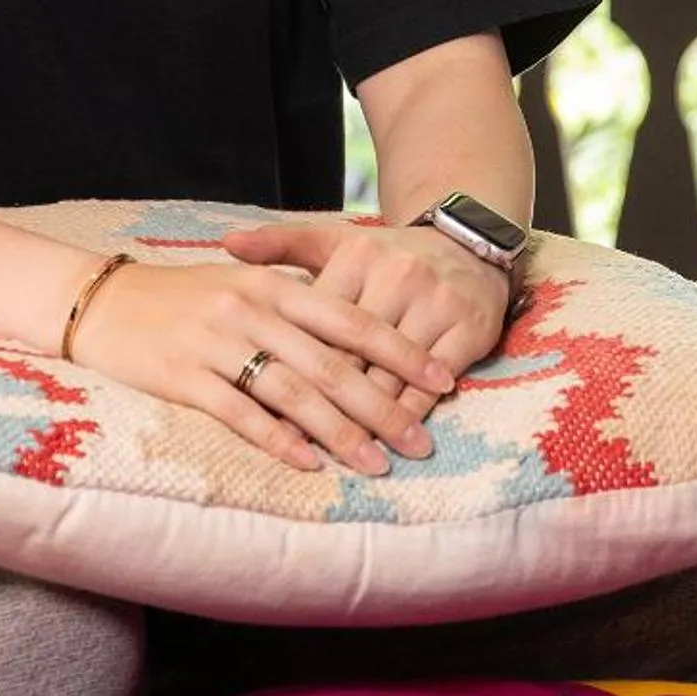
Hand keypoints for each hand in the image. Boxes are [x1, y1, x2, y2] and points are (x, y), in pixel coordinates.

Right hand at [66, 257, 456, 475]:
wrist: (99, 300)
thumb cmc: (181, 295)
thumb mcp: (243, 280)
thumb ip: (296, 301)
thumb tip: (361, 333)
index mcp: (273, 283)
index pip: (353, 319)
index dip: (401, 351)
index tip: (443, 380)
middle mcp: (252, 309)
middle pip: (333, 362)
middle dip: (383, 404)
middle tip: (422, 439)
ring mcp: (217, 342)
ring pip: (294, 392)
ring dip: (340, 432)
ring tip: (377, 462)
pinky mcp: (183, 376)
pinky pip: (240, 412)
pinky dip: (276, 439)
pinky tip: (308, 462)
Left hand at [219, 216, 510, 428]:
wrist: (469, 243)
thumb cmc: (389, 255)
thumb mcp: (337, 241)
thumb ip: (280, 243)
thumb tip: (227, 243)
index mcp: (356, 256)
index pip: (315, 322)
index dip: (287, 364)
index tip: (259, 403)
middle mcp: (397, 276)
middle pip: (351, 354)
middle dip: (321, 403)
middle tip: (294, 444)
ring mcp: (435, 304)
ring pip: (389, 375)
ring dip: (364, 420)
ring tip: (339, 454)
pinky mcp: (467, 329)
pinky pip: (430, 384)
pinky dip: (408, 414)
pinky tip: (388, 439)